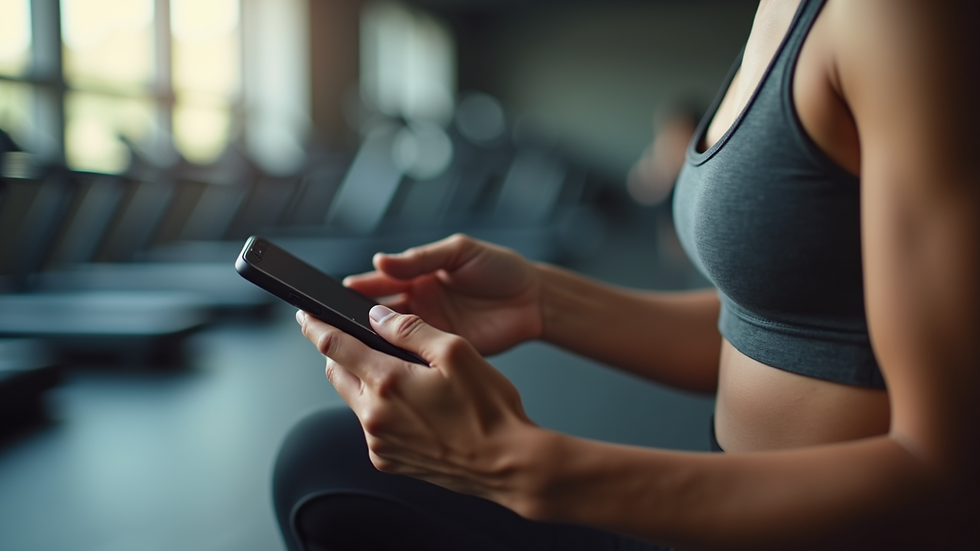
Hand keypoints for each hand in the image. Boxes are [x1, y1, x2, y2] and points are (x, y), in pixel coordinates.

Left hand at [297, 305, 538, 503]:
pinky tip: (414, 406)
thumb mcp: (456, 352)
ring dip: (366, 382)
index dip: (316, 326)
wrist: (507, 464)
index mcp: (388, 382)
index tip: (306, 317)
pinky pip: (372, 427)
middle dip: (341, 353)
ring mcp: (379, 442)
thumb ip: (411, 330)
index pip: (334, 346)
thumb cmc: (490, 411)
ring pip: (355, 400)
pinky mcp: (388, 461)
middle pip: (337, 374)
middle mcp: (375, 416)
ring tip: (404, 376)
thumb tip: (378, 317)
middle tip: (358, 340)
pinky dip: (382, 410)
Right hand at [344, 234, 542, 354]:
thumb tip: (382, 260)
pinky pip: (418, 356)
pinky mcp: (445, 350)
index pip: (379, 282)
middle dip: (358, 318)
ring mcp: (431, 329)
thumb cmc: (500, 269)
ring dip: (376, 342)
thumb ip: (421, 258)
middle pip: (379, 314)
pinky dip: (402, 360)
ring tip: (356, 345)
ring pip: (393, 338)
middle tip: (336, 324)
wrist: (535, 299)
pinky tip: (389, 363)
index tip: (336, 294)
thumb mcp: (459, 252)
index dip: (358, 288)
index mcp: (419, 277)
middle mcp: (420, 305)